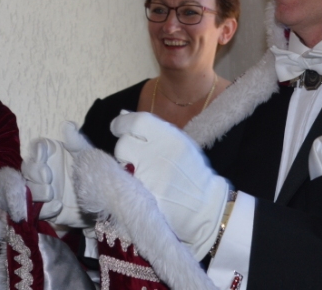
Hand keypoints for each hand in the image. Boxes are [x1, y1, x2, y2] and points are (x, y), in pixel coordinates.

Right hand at [21, 122, 92, 226]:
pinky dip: (46, 208)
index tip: (44, 158)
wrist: (102, 199)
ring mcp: (41, 191)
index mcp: (51, 155)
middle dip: (35, 173)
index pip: (36, 149)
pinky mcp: (45, 209)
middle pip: (28, 168)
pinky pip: (37, 210)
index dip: (37, 152)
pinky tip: (58, 205)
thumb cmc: (91, 173)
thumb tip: (68, 124)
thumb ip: (76, 141)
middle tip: (48, 177)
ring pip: (28, 189)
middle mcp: (43, 171)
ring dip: (37, 191)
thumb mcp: (86, 156)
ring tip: (51, 193)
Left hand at [111, 112, 228, 259]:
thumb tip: (123, 115)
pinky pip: (126, 183)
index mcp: (170, 137)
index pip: (137, 122)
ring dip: (125, 165)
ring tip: (138, 170)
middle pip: (123, 144)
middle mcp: (157, 154)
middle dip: (124, 147)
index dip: (122, 124)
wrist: (203, 206)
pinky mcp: (143, 196)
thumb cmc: (191, 171)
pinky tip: (140, 184)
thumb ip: (153, 129)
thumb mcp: (180, 142)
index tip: (118, 128)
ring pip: (121, 164)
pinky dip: (129, 182)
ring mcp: (149, 176)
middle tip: (132, 154)